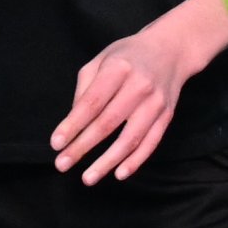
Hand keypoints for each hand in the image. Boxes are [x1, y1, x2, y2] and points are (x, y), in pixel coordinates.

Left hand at [49, 21, 193, 185]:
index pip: (91, 102)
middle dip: (83, 147)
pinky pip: (151, 143)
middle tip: (62, 164)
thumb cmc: (128, 56)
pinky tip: (119, 174)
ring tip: (88, 177)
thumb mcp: (101, 60)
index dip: (72, 125)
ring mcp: (156, 103)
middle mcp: (139, 86)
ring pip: (130, 138)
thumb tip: (74, 121)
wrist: (170, 50)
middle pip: (107, 123)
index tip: (56, 143)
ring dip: (107, 161)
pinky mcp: (167, 115)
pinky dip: (135, 161)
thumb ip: (85, 88)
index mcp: (117, 68)